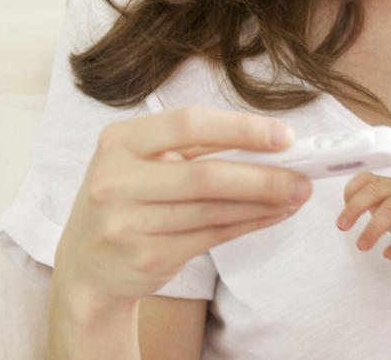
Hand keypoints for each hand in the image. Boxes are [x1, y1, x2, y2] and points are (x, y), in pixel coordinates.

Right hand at [53, 107, 311, 315]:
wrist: (86, 266)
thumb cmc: (129, 197)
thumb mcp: (145, 160)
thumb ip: (198, 147)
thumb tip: (271, 141)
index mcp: (120, 141)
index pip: (189, 124)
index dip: (242, 129)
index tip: (285, 137)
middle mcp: (117, 181)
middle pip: (207, 175)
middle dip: (264, 177)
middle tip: (304, 177)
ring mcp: (128, 223)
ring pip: (214, 211)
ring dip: (265, 204)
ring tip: (297, 195)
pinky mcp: (146, 257)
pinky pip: (212, 237)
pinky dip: (250, 224)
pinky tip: (274, 215)